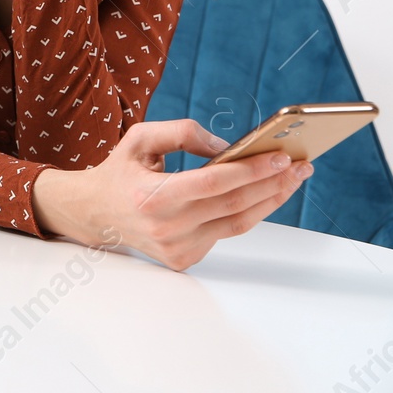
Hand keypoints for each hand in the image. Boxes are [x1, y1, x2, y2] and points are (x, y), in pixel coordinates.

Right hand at [31, 119, 312, 271]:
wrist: (94, 214)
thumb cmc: (119, 173)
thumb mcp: (140, 139)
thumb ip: (182, 134)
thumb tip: (227, 147)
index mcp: (151, 196)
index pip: (214, 183)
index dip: (251, 170)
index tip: (281, 157)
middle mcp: (165, 227)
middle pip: (234, 205)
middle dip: (272, 184)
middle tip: (299, 166)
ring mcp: (176, 248)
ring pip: (238, 224)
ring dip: (270, 201)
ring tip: (291, 181)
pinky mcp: (184, 259)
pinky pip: (225, 233)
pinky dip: (246, 213)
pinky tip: (261, 196)